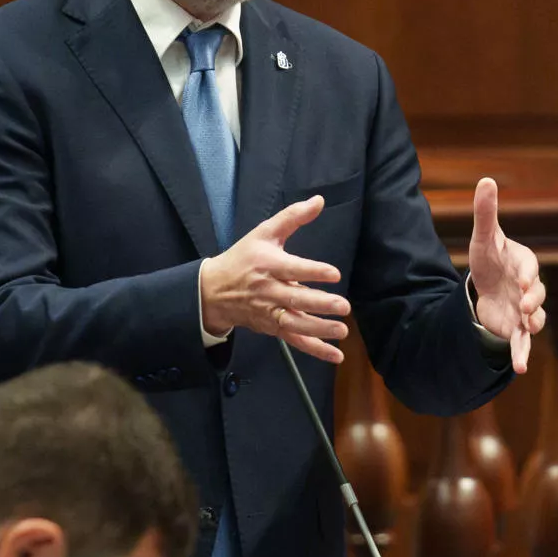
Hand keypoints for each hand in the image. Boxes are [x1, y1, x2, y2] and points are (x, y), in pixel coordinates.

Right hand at [201, 196, 351, 363]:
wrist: (214, 290)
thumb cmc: (243, 258)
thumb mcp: (264, 232)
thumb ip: (292, 217)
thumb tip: (318, 200)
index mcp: (268, 265)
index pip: (292, 268)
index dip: (312, 271)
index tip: (333, 274)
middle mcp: (269, 291)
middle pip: (296, 299)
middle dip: (319, 304)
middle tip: (343, 306)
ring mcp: (271, 312)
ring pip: (296, 323)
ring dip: (320, 329)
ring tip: (342, 330)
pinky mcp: (273, 327)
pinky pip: (295, 340)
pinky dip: (315, 350)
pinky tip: (335, 355)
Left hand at [468, 177, 545, 373]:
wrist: (486, 288)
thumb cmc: (489, 260)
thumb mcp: (484, 239)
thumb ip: (486, 213)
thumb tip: (487, 179)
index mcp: (523, 264)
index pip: (529, 266)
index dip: (528, 273)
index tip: (524, 279)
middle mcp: (529, 288)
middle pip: (537, 295)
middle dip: (533, 300)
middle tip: (525, 304)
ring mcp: (526, 311)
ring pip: (535, 320)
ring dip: (532, 328)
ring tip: (525, 333)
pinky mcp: (517, 330)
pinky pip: (523, 343)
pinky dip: (522, 355)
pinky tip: (518, 369)